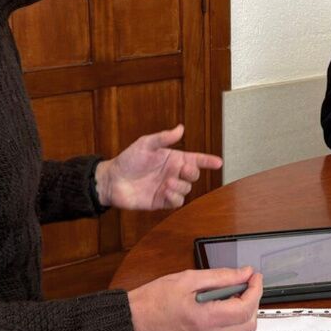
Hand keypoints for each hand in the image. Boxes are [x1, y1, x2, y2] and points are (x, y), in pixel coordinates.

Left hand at [96, 124, 221, 210]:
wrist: (112, 180)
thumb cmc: (128, 160)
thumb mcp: (145, 144)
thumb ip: (163, 138)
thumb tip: (180, 128)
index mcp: (173, 158)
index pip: (195, 159)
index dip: (208, 160)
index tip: (218, 162)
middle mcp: (173, 173)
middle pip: (194, 175)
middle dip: (193, 172)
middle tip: (183, 170)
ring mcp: (168, 187)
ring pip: (187, 189)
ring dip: (180, 186)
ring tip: (167, 183)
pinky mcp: (161, 201)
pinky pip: (177, 201)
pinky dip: (175, 197)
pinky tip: (165, 191)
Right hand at [128, 267, 262, 330]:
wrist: (130, 324)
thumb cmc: (152, 300)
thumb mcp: (187, 279)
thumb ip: (220, 277)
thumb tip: (244, 273)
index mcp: (204, 319)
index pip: (245, 308)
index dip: (256, 289)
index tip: (254, 276)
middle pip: (249, 325)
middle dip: (253, 302)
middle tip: (245, 285)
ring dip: (245, 317)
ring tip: (233, 298)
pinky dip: (233, 327)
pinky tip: (221, 312)